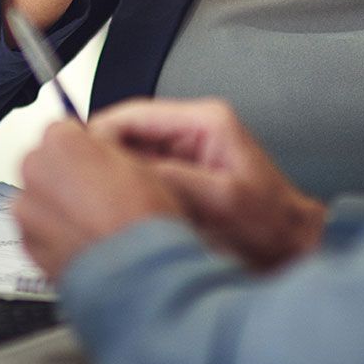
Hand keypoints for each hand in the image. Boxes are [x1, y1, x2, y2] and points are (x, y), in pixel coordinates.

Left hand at [14, 120, 185, 280]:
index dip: (83, 143)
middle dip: (65, 171)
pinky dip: (53, 229)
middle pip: (45, 160)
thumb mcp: (138, 162)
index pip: (62, 127)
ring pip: (39, 194)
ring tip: (91, 218)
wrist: (132, 274)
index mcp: (62, 143)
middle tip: (96, 189)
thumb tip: (95, 144)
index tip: (94, 157)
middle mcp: (35, 172)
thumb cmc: (139, 220)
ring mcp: (26, 210)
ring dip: (57, 201)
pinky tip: (82, 236)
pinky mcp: (24, 242)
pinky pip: (36, 225)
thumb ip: (104, 145)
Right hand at [91, 98, 326, 271]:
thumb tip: (126, 172)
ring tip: (90, 200)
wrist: (290, 248)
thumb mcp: (221, 201)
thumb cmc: (270, 225)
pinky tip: (113, 210)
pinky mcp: (182, 175)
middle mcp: (194, 131)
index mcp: (206, 123)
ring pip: (130, 154)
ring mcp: (187, 152)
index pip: (134, 114)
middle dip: (100, 157)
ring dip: (110, 175)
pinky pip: (140, 175)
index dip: (98, 134)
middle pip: (128, 132)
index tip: (73, 156)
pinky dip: (124, 189)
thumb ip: (174, 181)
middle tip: (73, 183)